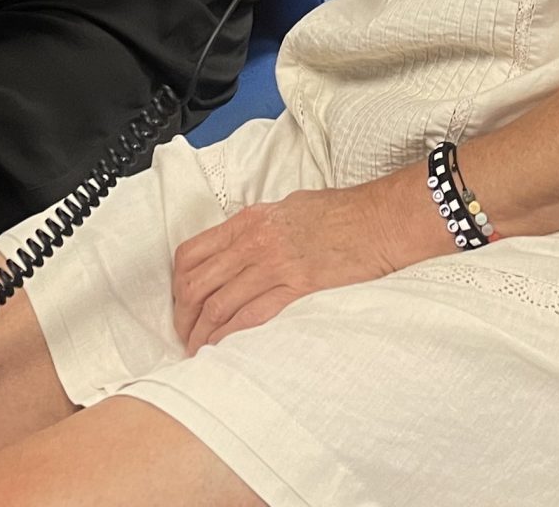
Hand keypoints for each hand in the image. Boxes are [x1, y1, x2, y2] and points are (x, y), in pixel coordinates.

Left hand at [170, 180, 435, 353]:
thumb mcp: (289, 207)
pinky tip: (224, 351)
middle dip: (183, 317)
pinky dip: (230, 338)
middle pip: (197, 285)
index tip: (181, 305)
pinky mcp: (296, 287)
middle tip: (184, 337)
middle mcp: (254, 241)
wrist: (380, 220)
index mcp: (249, 220)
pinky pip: (250, 318)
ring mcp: (273, 265)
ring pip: (218, 306)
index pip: (192, 254)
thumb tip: (243, 246)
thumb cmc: (343, 212)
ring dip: (202, 335)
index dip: (178, 285)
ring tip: (198, 352)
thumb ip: (261, 227)